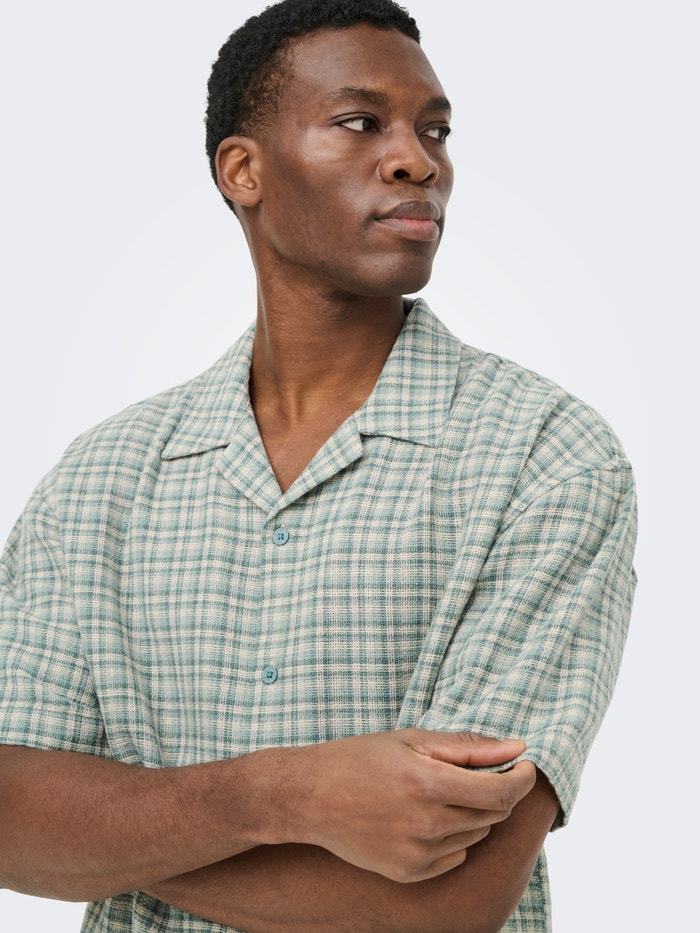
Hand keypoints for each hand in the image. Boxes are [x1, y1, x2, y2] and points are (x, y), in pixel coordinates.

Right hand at [282, 729, 534, 882]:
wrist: (310, 797)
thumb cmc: (359, 759)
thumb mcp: (412, 740)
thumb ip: (468, 747)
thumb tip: (517, 747)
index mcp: (428, 784)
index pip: (501, 793)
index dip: (522, 778)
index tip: (525, 765)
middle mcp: (426, 825)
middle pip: (492, 815)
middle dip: (497, 791)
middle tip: (477, 771)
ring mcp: (418, 855)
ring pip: (476, 836)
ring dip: (473, 813)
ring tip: (440, 791)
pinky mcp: (409, 874)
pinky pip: (455, 857)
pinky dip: (453, 837)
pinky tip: (426, 817)